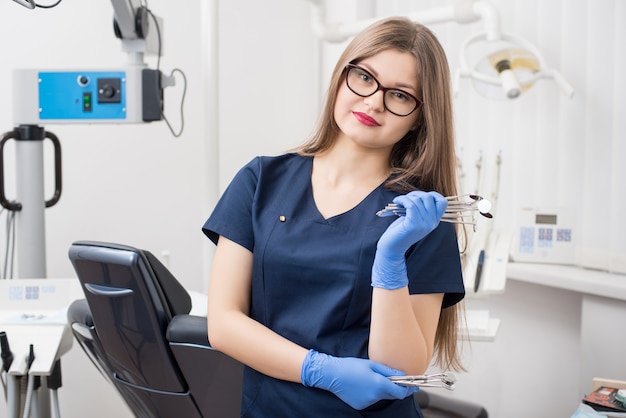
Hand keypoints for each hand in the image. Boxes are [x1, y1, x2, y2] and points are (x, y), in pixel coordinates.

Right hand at [300, 349, 418, 409]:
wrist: (332, 375)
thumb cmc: (351, 366)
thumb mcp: (372, 364)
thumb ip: (389, 371)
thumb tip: (403, 376)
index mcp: (379, 385)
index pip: (400, 392)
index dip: (408, 389)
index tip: (414, 385)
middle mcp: (375, 396)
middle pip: (392, 395)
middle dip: (396, 388)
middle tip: (395, 379)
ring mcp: (367, 402)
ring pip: (381, 397)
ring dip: (382, 390)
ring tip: (372, 378)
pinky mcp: (360, 405)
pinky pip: (372, 400)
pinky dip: (372, 393)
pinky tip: (363, 385)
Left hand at [372, 191, 447, 289]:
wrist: (392, 247)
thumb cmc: (401, 229)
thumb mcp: (416, 218)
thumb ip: (422, 208)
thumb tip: (421, 194)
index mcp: (434, 221)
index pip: (443, 202)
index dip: (432, 195)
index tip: (419, 197)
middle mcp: (432, 223)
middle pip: (428, 197)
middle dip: (415, 194)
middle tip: (405, 199)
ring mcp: (423, 224)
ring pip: (417, 200)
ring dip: (406, 197)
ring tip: (399, 202)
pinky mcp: (413, 225)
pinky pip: (410, 204)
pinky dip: (402, 199)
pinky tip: (396, 201)